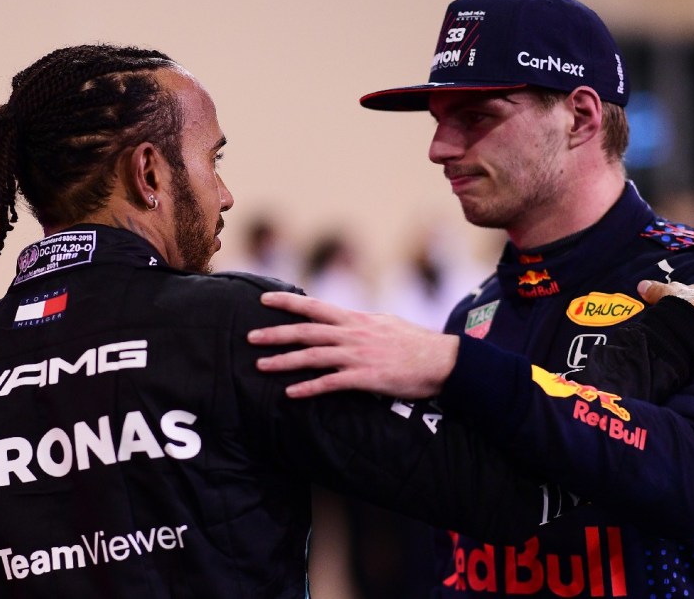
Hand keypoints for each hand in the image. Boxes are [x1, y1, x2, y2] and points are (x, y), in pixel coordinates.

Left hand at [247, 292, 458, 398]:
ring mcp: (358, 356)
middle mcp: (353, 334)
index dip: (288, 303)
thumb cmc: (416, 344)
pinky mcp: (366, 378)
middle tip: (250, 337)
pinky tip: (291, 394)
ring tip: (261, 365)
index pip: (315, 307)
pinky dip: (309, 388)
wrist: (443, 361)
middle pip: (306, 332)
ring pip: (313, 356)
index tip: (263, 299)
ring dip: (284, 361)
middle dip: (275, 334)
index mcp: (356, 319)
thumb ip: (362, 322)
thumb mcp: (386, 323)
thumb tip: (347, 319)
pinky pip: (331, 383)